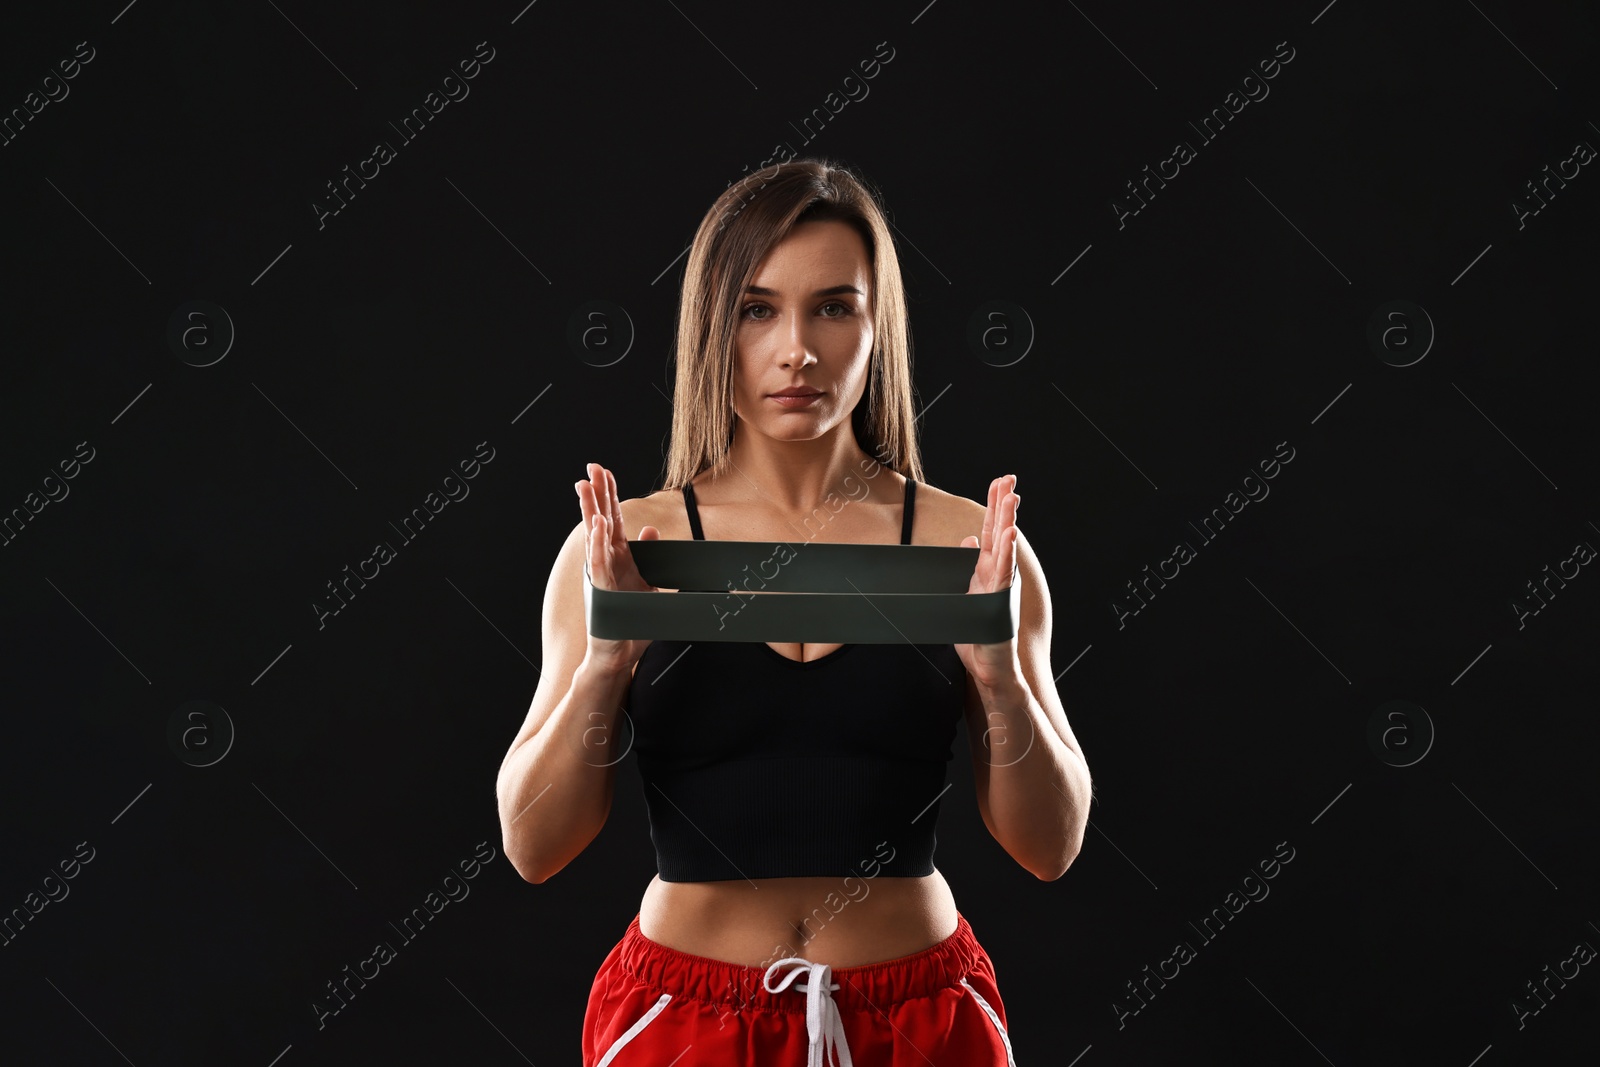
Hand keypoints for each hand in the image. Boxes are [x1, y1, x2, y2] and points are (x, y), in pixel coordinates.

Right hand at [576, 462, 661, 671]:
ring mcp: (601, 575)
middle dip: (597, 493)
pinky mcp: (600, 591)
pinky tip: (595, 525)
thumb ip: (649, 555)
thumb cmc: (631, 621)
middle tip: (591, 468)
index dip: (609, 494)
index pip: (613, 519)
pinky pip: (598, 563)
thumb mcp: (648, 582)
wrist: (619, 654)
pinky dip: (597, 544)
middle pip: (601, 520)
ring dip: (591, 511)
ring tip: (586, 487)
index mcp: (620, 557)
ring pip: (594, 537)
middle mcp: (607, 561)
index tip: (604, 471)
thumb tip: (650, 529)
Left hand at [955, 474, 1020, 691]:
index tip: (998, 482)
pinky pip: (1005, 571)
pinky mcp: (1001, 600)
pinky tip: (1010, 534)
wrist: (990, 669)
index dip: (993, 507)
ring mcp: (1001, 586)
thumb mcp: (965, 595)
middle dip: (1004, 504)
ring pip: (1006, 546)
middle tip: (1009, 477)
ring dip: (1008, 520)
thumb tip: (966, 542)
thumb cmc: (978, 637)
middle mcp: (997, 574)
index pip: (989, 532)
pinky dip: (1008, 551)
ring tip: (1012, 497)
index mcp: (986, 570)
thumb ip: (967, 568)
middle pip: (1000, 531)